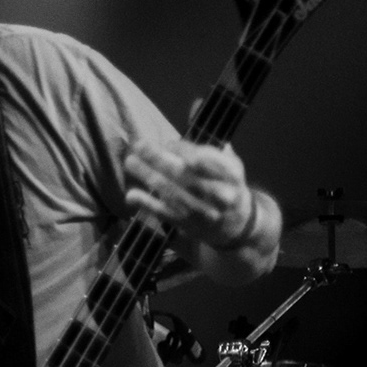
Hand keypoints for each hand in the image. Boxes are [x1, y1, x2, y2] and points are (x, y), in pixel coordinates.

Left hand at [122, 138, 256, 251]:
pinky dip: (147, 203)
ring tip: (131, 162)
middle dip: (161, 160)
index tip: (167, 144)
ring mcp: (203, 212)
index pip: (208, 160)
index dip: (185, 151)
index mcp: (233, 175)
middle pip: (187, 176)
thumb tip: (179, 142)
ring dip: (149, 177)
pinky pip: (165, 213)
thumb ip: (209, 153)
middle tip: (140, 145)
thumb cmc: (226, 185)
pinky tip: (131, 194)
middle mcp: (221, 195)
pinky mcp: (187, 224)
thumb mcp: (229, 167)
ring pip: (173, 194)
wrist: (236, 224)